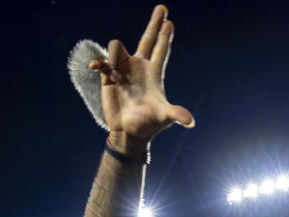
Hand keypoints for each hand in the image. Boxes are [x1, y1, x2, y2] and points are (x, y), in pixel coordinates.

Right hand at [88, 5, 194, 152]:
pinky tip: (97, 70)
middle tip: (162, 7)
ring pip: (117, 46)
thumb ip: (176, 114)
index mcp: (154, 73)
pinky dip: (99, 63)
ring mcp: (123, 69)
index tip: (170, 20)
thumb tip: (191, 122)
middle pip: (147, 38)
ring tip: (117, 80)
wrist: (129, 132)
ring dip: (115, 59)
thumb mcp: (164, 117)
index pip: (161, 49)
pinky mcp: (108, 76)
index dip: (165, 35)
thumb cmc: (148, 124)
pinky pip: (101, 61)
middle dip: (154, 23)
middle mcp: (139, 67)